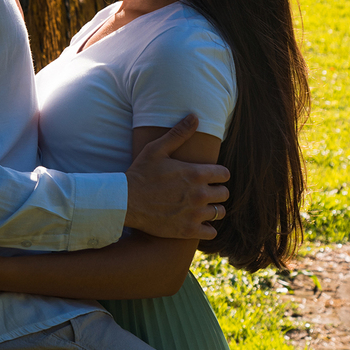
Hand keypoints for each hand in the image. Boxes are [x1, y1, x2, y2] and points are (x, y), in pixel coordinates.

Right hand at [124, 114, 230, 239]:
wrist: (124, 201)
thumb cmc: (140, 173)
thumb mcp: (157, 149)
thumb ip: (178, 133)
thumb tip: (195, 116)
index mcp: (196, 174)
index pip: (224, 175)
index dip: (217, 174)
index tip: (207, 176)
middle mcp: (199, 195)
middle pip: (224, 194)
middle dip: (216, 191)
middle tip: (202, 191)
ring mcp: (194, 214)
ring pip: (219, 213)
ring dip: (212, 209)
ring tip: (200, 206)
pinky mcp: (187, 230)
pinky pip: (211, 232)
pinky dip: (207, 228)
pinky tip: (196, 222)